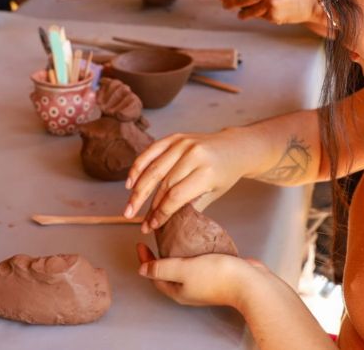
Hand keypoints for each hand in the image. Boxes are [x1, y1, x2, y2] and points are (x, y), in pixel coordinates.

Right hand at [124, 129, 251, 232]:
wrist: (234, 148)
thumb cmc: (225, 174)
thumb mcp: (213, 193)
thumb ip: (190, 206)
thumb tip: (166, 224)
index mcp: (206, 172)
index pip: (176, 196)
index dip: (161, 213)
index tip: (152, 226)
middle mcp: (193, 155)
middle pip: (162, 183)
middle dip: (146, 204)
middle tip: (131, 218)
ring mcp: (183, 143)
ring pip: (153, 169)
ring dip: (138, 190)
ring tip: (129, 207)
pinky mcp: (175, 137)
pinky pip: (151, 151)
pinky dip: (138, 167)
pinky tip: (130, 183)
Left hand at [136, 243, 267, 308]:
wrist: (248, 282)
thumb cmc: (218, 277)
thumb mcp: (183, 269)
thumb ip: (162, 268)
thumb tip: (143, 270)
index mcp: (178, 290)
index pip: (154, 275)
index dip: (145, 259)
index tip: (140, 243)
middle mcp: (189, 289)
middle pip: (168, 272)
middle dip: (160, 256)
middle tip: (155, 240)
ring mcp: (204, 283)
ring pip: (184, 267)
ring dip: (177, 253)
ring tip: (174, 237)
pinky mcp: (216, 274)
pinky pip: (199, 262)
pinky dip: (194, 251)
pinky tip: (197, 241)